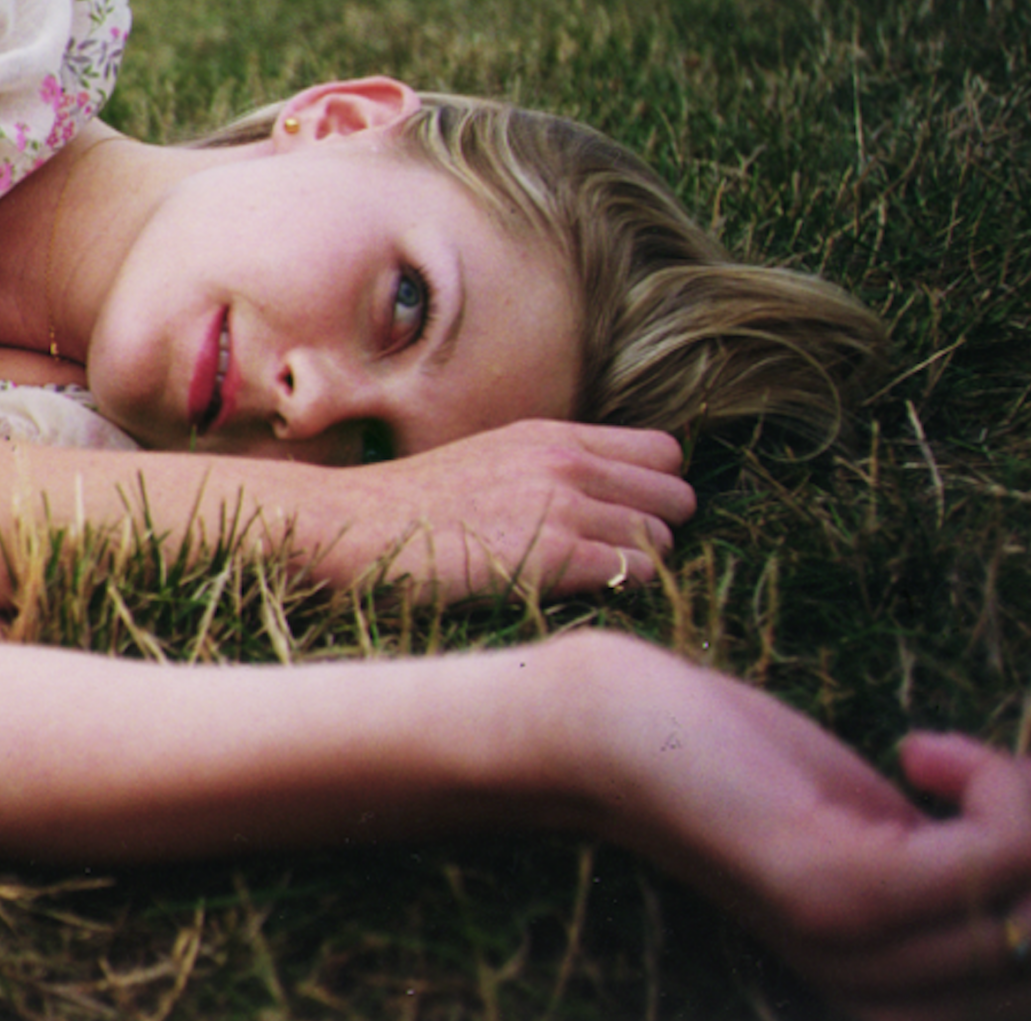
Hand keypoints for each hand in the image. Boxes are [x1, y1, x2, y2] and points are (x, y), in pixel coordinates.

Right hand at [314, 420, 694, 600]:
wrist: (354, 527)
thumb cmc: (411, 509)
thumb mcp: (488, 463)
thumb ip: (548, 470)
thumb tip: (601, 501)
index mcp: (552, 436)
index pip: (663, 453)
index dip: (654, 490)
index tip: (624, 518)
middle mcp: (567, 462)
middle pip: (676, 496)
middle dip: (657, 529)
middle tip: (612, 557)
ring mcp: (562, 506)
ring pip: (662, 539)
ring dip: (638, 565)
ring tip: (589, 581)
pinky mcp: (555, 555)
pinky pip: (637, 572)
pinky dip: (620, 589)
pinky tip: (577, 595)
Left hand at [562, 632, 1030, 1019]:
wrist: (608, 733)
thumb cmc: (753, 768)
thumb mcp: (888, 837)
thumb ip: (972, 875)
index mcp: (905, 1003)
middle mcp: (887, 1004)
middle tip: (1008, 777)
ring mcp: (860, 953)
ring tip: (959, 763)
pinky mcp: (837, 891)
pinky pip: (1001, 852)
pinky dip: (994, 784)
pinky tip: (920, 750)